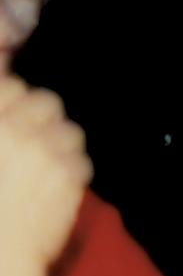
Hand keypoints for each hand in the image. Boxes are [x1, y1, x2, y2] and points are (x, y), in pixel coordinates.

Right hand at [0, 77, 87, 275]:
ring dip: (61, 145)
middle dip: (43, 117)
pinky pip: (82, 161)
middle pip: (46, 101)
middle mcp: (14, 129)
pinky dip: (72, 172)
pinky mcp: (70, 173)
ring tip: (44, 168)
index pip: (11, 86)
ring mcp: (43, 149)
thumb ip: (1, 131)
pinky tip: (54, 190)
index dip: (15, 99)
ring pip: (70, 130)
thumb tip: (11, 113)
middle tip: (34, 140)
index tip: (15, 114)